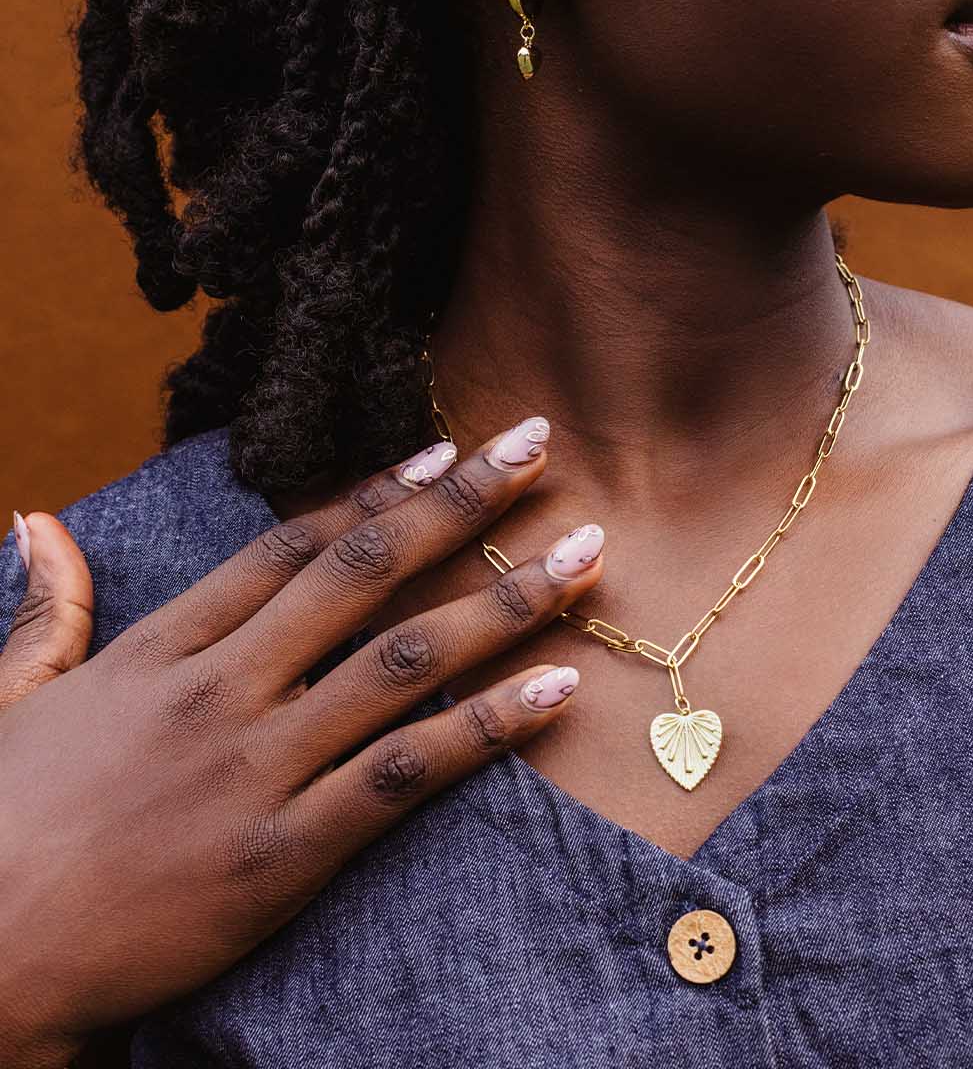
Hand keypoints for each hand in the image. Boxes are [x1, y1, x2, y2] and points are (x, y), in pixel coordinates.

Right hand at [0, 417, 602, 1064]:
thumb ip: (44, 607)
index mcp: (162, 648)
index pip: (290, 545)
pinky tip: (556, 690)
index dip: (376, 492)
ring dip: (506, 601)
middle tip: (537, 447)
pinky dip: (487, 728)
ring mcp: (257, 769)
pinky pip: (405, 775)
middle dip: (461, 506)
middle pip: (365, 575)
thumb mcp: (9, 698)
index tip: (444, 448)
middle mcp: (221, 690)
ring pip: (405, 663)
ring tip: (585, 555)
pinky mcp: (283, 855)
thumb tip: (37, 518)